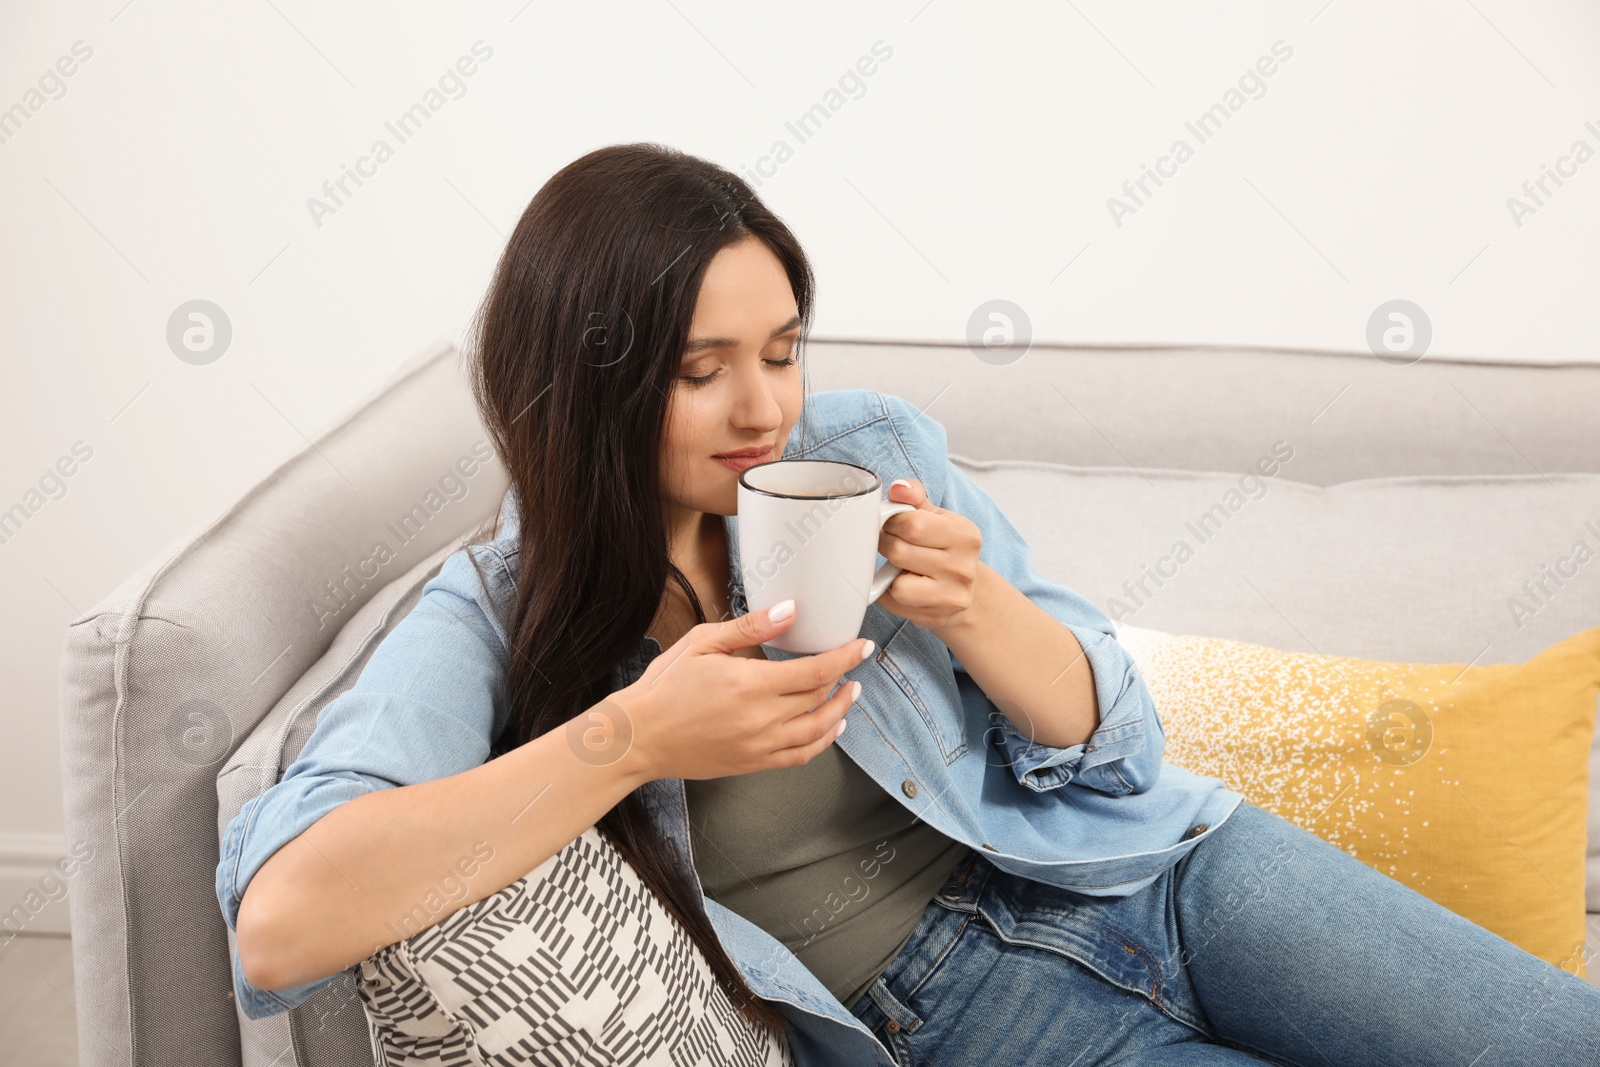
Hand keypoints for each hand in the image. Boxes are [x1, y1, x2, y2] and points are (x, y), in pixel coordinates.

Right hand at [612, 603, 874, 782]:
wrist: (638, 737)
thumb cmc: (664, 688)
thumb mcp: (703, 643)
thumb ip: (751, 628)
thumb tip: (789, 611)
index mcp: (751, 685)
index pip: (816, 671)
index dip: (845, 657)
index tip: (861, 646)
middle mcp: (761, 719)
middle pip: (820, 698)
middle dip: (842, 679)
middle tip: (851, 664)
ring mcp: (759, 745)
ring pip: (818, 731)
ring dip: (841, 711)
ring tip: (851, 694)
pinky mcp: (753, 763)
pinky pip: (800, 756)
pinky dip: (822, 742)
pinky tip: (830, 728)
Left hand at [875, 478, 981, 629]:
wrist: (966, 590)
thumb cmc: (944, 547)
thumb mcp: (936, 516)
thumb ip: (915, 497)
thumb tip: (898, 488)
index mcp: (965, 535)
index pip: (912, 524)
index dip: (892, 522)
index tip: (892, 523)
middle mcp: (962, 568)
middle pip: (899, 552)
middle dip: (886, 544)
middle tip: (890, 543)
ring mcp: (951, 597)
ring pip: (897, 585)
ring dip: (889, 574)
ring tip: (899, 567)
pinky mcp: (935, 618)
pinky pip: (894, 604)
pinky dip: (888, 593)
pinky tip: (902, 584)